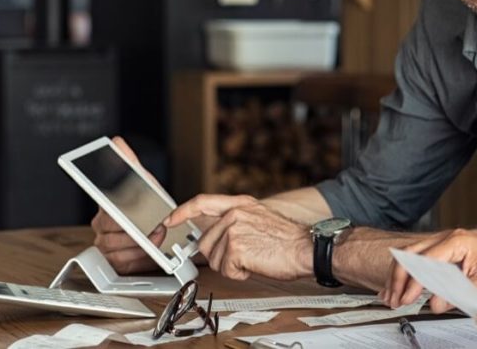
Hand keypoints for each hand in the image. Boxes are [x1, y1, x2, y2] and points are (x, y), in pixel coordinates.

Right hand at [90, 136, 162, 273]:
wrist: (160, 226)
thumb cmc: (148, 204)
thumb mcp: (143, 181)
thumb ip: (129, 163)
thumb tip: (116, 142)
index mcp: (105, 206)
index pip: (103, 209)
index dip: (114, 213)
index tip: (122, 215)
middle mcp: (101, 226)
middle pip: (110, 230)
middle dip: (134, 229)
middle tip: (153, 225)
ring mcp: (106, 244)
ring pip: (115, 247)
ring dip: (139, 244)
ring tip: (156, 237)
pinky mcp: (115, 260)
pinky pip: (121, 262)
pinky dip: (138, 257)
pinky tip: (149, 250)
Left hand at [164, 194, 310, 280]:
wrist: (306, 248)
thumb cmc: (288, 240)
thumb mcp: (259, 219)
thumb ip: (234, 222)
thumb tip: (213, 236)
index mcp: (240, 204)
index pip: (202, 202)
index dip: (182, 212)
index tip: (170, 220)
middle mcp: (234, 214)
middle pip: (206, 242)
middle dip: (220, 256)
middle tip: (243, 256)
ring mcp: (233, 230)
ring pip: (215, 259)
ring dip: (232, 266)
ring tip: (255, 258)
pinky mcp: (235, 248)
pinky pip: (226, 270)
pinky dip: (240, 274)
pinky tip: (256, 264)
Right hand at [383, 229, 476, 312]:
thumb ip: (455, 294)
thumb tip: (433, 303)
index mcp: (458, 241)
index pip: (425, 260)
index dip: (413, 282)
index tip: (407, 299)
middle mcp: (449, 238)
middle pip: (411, 254)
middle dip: (399, 278)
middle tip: (394, 299)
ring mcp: (446, 244)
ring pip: (411, 256)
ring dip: (399, 277)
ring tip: (391, 297)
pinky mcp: (445, 253)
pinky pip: (419, 260)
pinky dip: (407, 274)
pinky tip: (398, 288)